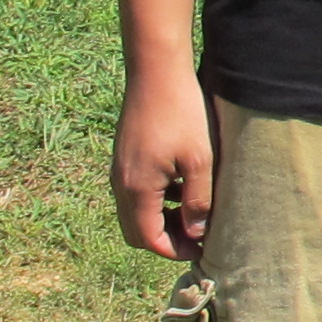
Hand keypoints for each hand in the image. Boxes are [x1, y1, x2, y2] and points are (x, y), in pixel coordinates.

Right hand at [112, 68, 218, 259]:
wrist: (156, 70)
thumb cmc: (182, 112)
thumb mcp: (200, 160)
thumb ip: (198, 201)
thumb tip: (196, 234)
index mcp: (137, 189)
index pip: (148, 239)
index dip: (175, 250)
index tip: (201, 250)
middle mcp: (120, 183)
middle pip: (136, 230)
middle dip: (165, 240)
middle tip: (196, 237)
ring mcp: (119, 168)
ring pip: (134, 211)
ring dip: (160, 219)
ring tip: (193, 213)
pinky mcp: (124, 154)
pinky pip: (134, 191)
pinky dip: (155, 199)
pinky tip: (181, 185)